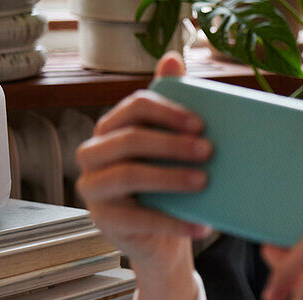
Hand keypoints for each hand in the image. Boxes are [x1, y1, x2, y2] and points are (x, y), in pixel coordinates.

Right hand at [74, 52, 211, 273]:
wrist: (159, 239)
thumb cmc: (165, 187)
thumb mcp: (170, 150)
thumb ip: (169, 109)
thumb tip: (173, 57)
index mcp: (111, 129)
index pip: (134, 107)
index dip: (167, 112)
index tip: (201, 124)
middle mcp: (93, 153)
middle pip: (131, 140)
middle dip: (172, 144)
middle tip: (209, 151)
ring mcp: (93, 187)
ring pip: (129, 174)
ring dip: (171, 178)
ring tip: (204, 182)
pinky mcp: (103, 220)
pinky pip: (139, 218)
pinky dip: (174, 222)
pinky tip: (203, 227)